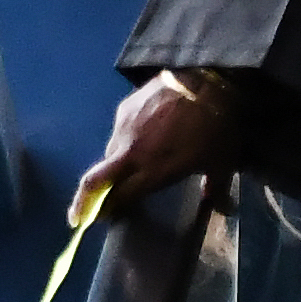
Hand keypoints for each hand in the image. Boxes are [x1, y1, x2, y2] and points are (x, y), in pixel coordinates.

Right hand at [77, 70, 236, 213]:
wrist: (208, 81)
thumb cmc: (218, 127)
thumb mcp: (223, 162)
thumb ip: (216, 187)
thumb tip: (220, 207)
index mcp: (153, 172)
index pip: (121, 198)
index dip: (110, 211)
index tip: (103, 220)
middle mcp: (130, 154)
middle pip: (93, 181)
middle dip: (81, 202)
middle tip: (77, 215)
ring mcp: (123, 129)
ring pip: (109, 155)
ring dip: (115, 166)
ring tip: (131, 165)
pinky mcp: (124, 109)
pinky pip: (120, 132)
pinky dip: (127, 140)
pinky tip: (144, 136)